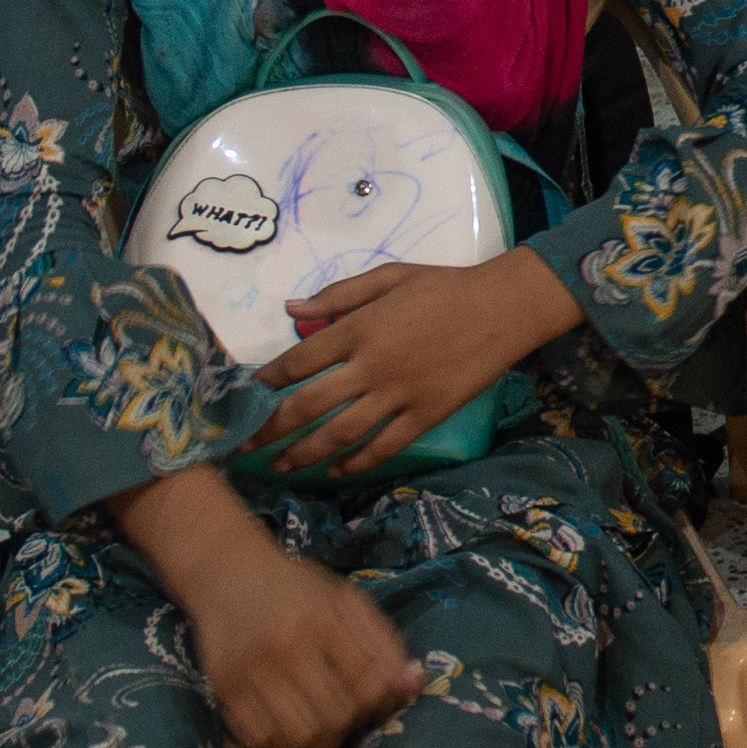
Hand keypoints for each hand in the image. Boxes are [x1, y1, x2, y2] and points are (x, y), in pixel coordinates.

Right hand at [177, 534, 423, 747]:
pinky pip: (262, 740)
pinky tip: (290, 723)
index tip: (379, 699)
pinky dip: (283, 742)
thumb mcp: (345, 601)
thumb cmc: (296, 589)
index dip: (383, 701)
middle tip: (350, 713)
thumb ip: (383, 643)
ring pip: (299, 737)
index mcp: (324, 619)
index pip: (369, 684)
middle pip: (336, 717)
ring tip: (323, 723)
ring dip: (320, 740)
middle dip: (352, 723)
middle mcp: (286, 645)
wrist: (227, 570)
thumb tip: (413, 686)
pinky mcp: (224, 687)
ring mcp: (251, 670)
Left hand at [256, 253, 578, 477]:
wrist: (503, 307)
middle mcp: (373, 365)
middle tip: (244, 447)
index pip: (298, 361)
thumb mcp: (389, 276)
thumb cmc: (444, 287)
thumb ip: (339, 294)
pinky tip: (337, 471)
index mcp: (360, 328)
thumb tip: (291, 310)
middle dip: (271, 429)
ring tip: (281, 467)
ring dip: (305, 453)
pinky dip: (358, 462)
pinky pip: (385, 446)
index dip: (266, 383)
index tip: (243, 399)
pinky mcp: (426, 414)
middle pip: (309, 405)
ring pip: (342, 433)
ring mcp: (400, 394)